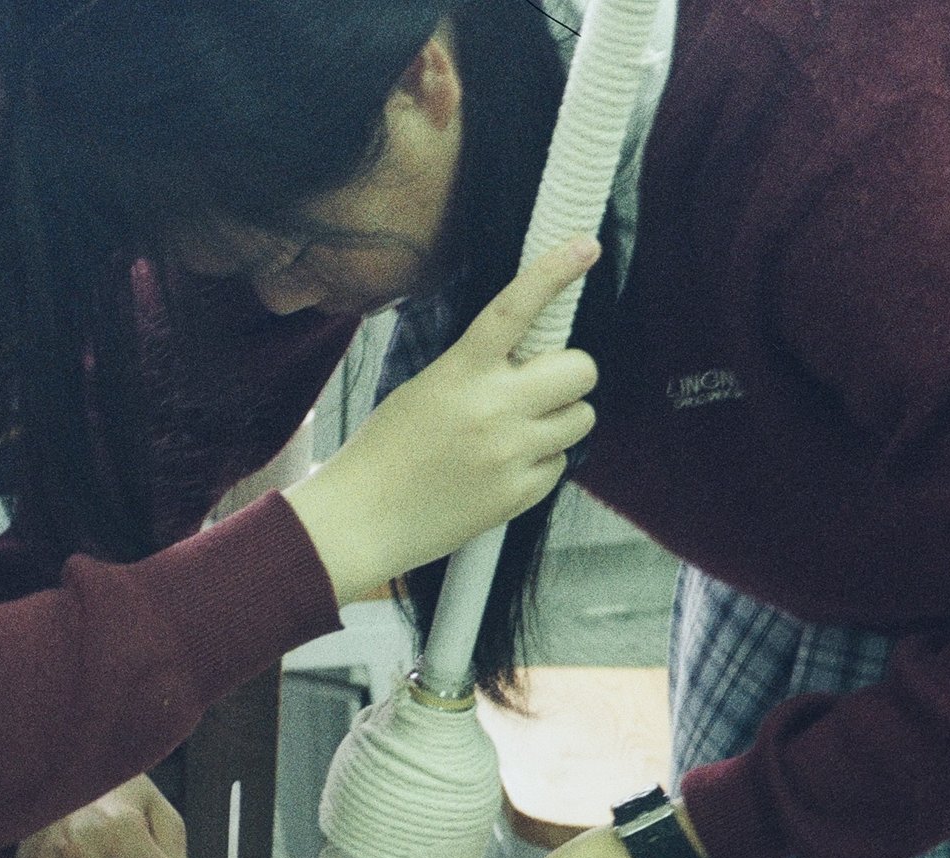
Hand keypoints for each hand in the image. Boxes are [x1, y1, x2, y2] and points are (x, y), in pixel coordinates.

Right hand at [284, 236, 601, 601]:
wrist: (362, 520)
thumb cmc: (385, 451)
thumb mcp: (424, 388)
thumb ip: (476, 368)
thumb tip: (531, 357)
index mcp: (461, 372)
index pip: (516, 308)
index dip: (555, 272)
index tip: (587, 246)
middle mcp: (494, 408)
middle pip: (581, 369)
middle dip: (568, 374)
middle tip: (541, 387)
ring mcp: (511, 454)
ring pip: (582, 417)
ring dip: (560, 418)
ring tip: (520, 432)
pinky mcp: (519, 495)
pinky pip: (561, 464)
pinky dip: (541, 463)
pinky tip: (503, 470)